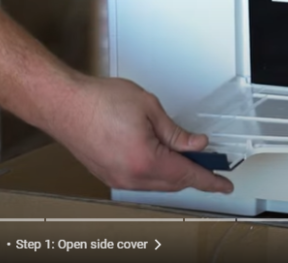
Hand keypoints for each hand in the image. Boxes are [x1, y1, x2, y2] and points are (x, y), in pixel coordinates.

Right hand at [50, 76, 233, 194]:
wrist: (63, 104)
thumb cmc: (98, 101)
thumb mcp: (149, 108)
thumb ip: (176, 132)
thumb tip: (196, 144)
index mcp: (146, 161)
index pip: (188, 175)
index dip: (210, 181)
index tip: (224, 185)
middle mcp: (131, 177)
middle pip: (174, 183)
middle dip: (193, 175)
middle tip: (209, 163)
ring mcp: (117, 179)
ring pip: (157, 184)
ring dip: (174, 174)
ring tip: (186, 158)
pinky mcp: (107, 175)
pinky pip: (140, 181)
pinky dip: (156, 173)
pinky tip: (161, 159)